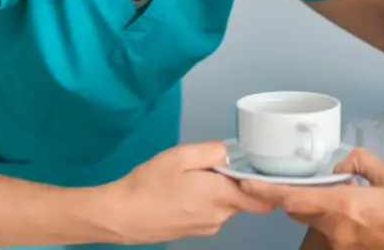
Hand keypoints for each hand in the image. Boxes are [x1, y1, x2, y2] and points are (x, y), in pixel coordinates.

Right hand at [109, 141, 272, 243]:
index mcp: (220, 196)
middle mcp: (219, 216)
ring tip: (189, 180)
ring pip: (226, 205)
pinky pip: (211, 213)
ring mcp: (208, 227)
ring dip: (217, 192)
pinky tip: (182, 193)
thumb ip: (212, 151)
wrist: (121, 215)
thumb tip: (231, 153)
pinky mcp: (195, 232)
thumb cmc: (148, 184)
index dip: (263, 183)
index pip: (262, 198)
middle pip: (244, 198)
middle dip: (233, 182)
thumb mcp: (180, 155)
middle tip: (208, 168)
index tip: (252, 169)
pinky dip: (204, 202)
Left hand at [242, 148, 383, 249]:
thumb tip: (343, 162)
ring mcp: (342, 245)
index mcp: (343, 206)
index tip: (245, 183)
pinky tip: (361, 213)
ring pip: (316, 222)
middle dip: (294, 195)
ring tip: (348, 196)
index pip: (291, 197)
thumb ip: (363, 163)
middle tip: (305, 179)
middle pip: (298, 210)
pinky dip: (337, 220)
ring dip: (320, 207)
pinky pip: (334, 233)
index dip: (265, 190)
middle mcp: (336, 229)